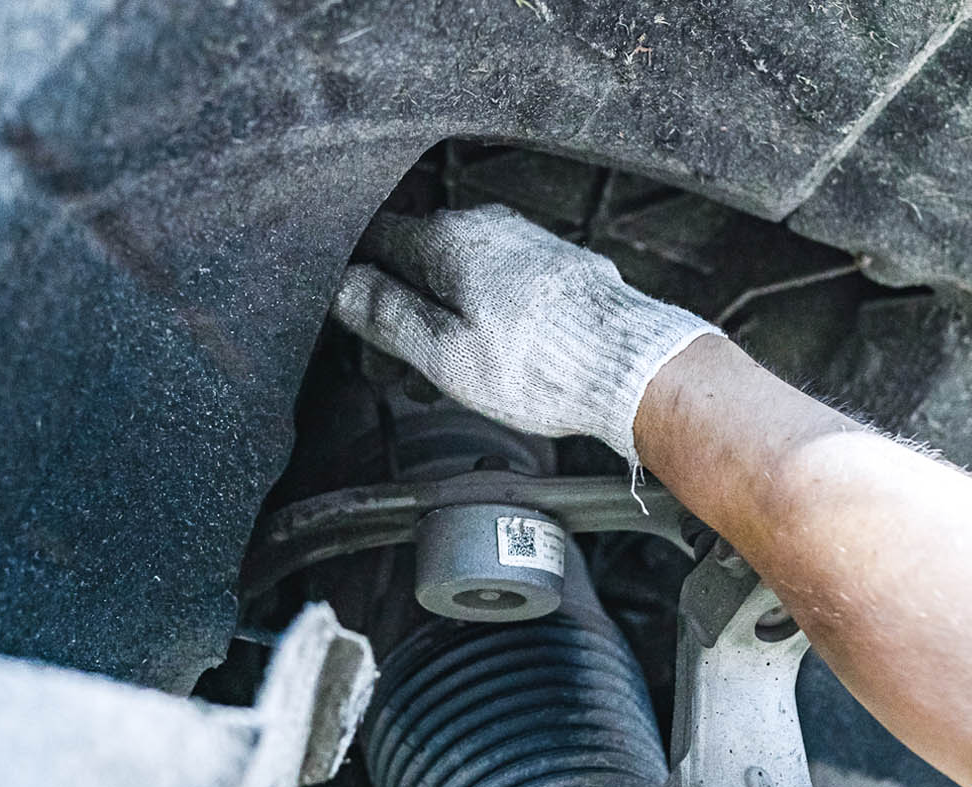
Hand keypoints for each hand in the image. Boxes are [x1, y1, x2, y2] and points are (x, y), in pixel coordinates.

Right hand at [331, 205, 718, 462]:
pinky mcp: (553, 264)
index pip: (374, 239)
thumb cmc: (542, 366)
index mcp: (448, 240)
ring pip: (459, 272)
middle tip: (399, 366)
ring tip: (447, 375)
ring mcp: (524, 241)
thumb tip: (340, 287)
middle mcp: (486, 226)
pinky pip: (496, 281)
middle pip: (418, 257)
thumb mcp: (443, 354)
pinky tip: (491, 356)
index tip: (357, 320)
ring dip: (442, 317)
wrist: (630, 367)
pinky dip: (480, 314)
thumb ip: (385, 315)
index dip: (354, 279)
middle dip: (401, 307)